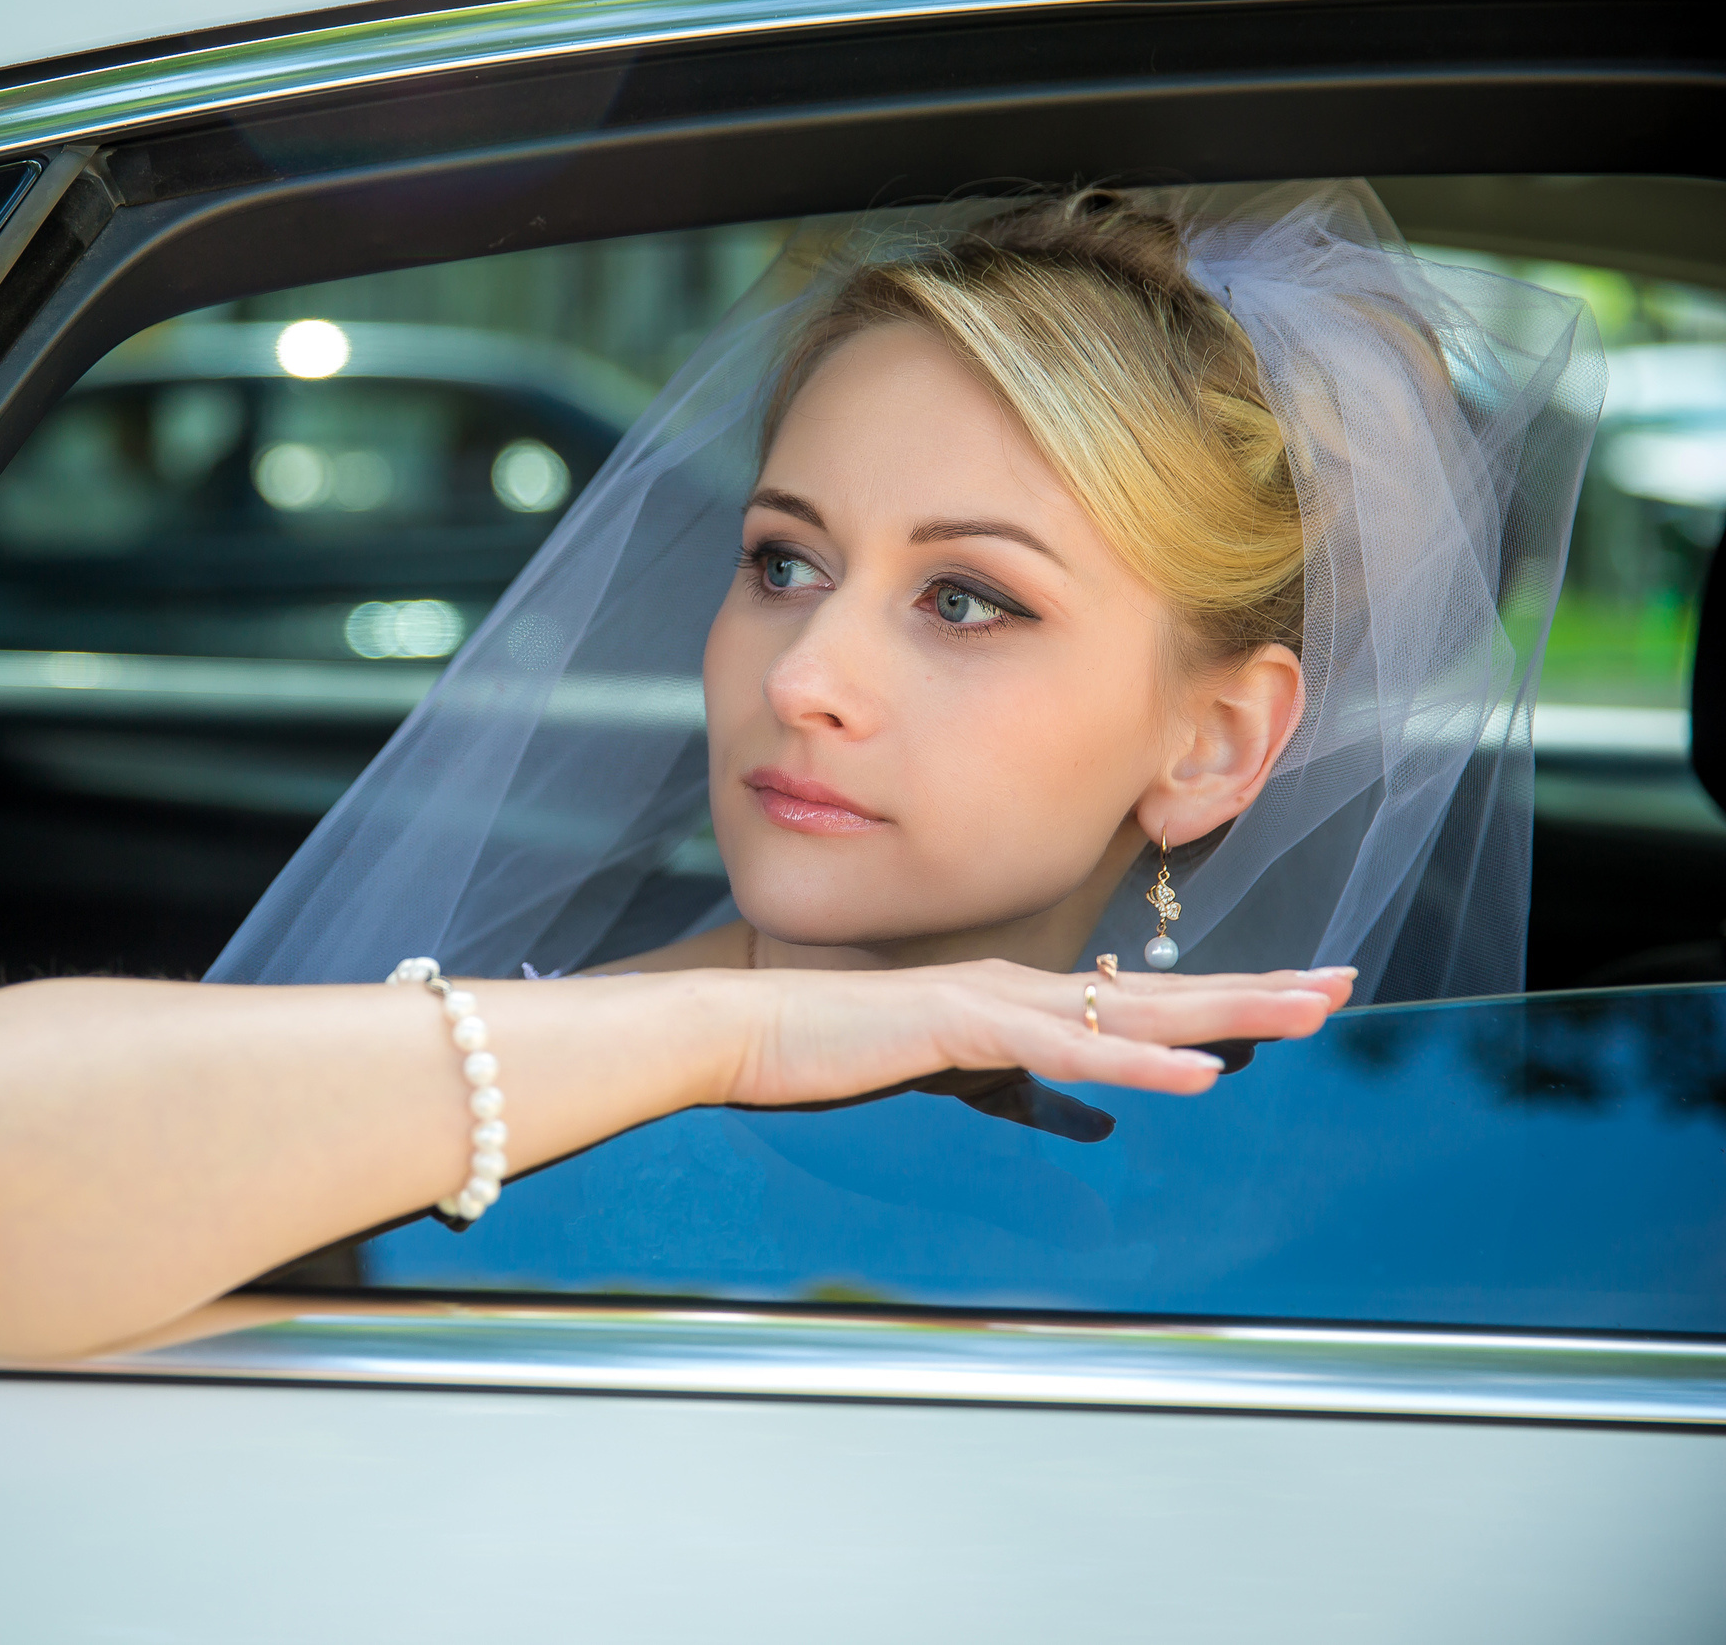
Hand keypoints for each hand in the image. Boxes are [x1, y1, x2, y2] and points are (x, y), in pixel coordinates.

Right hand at [722, 958, 1350, 1112]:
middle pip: (1162, 992)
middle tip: (1343, 986)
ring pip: (1136, 1010)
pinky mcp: (965, 1024)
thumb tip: (1046, 1096)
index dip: (1220, 994)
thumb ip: (993, 1076)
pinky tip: (1201, 1072)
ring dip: (1228, 1012)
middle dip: (1258, 988)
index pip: (1139, 998)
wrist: (740, 1025)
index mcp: (1016, 996)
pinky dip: (1142, 1061)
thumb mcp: (927, 1065)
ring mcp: (997, 1000)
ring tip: (1308, 1015)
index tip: (1293, 992)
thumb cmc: (819, 1045)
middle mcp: (1021, 986)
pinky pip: (1069, 1049)